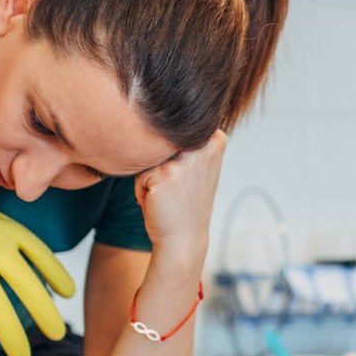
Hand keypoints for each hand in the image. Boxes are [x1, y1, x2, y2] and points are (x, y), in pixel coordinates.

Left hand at [135, 129, 226, 265]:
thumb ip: (192, 140)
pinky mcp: (166, 172)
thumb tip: (163, 116)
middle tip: (176, 188)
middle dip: (161, 164)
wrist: (183, 239)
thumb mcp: (200, 166)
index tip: (187, 177)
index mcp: (215, 139)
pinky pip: (140, 173)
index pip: (175, 131)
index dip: (174, 154)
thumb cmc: (186, 203)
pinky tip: (158, 202)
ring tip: (166, 195)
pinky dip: (142, 189)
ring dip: (150, 176)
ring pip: (149, 155)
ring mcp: (186, 158)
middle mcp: (204, 145)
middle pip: (161, 140)